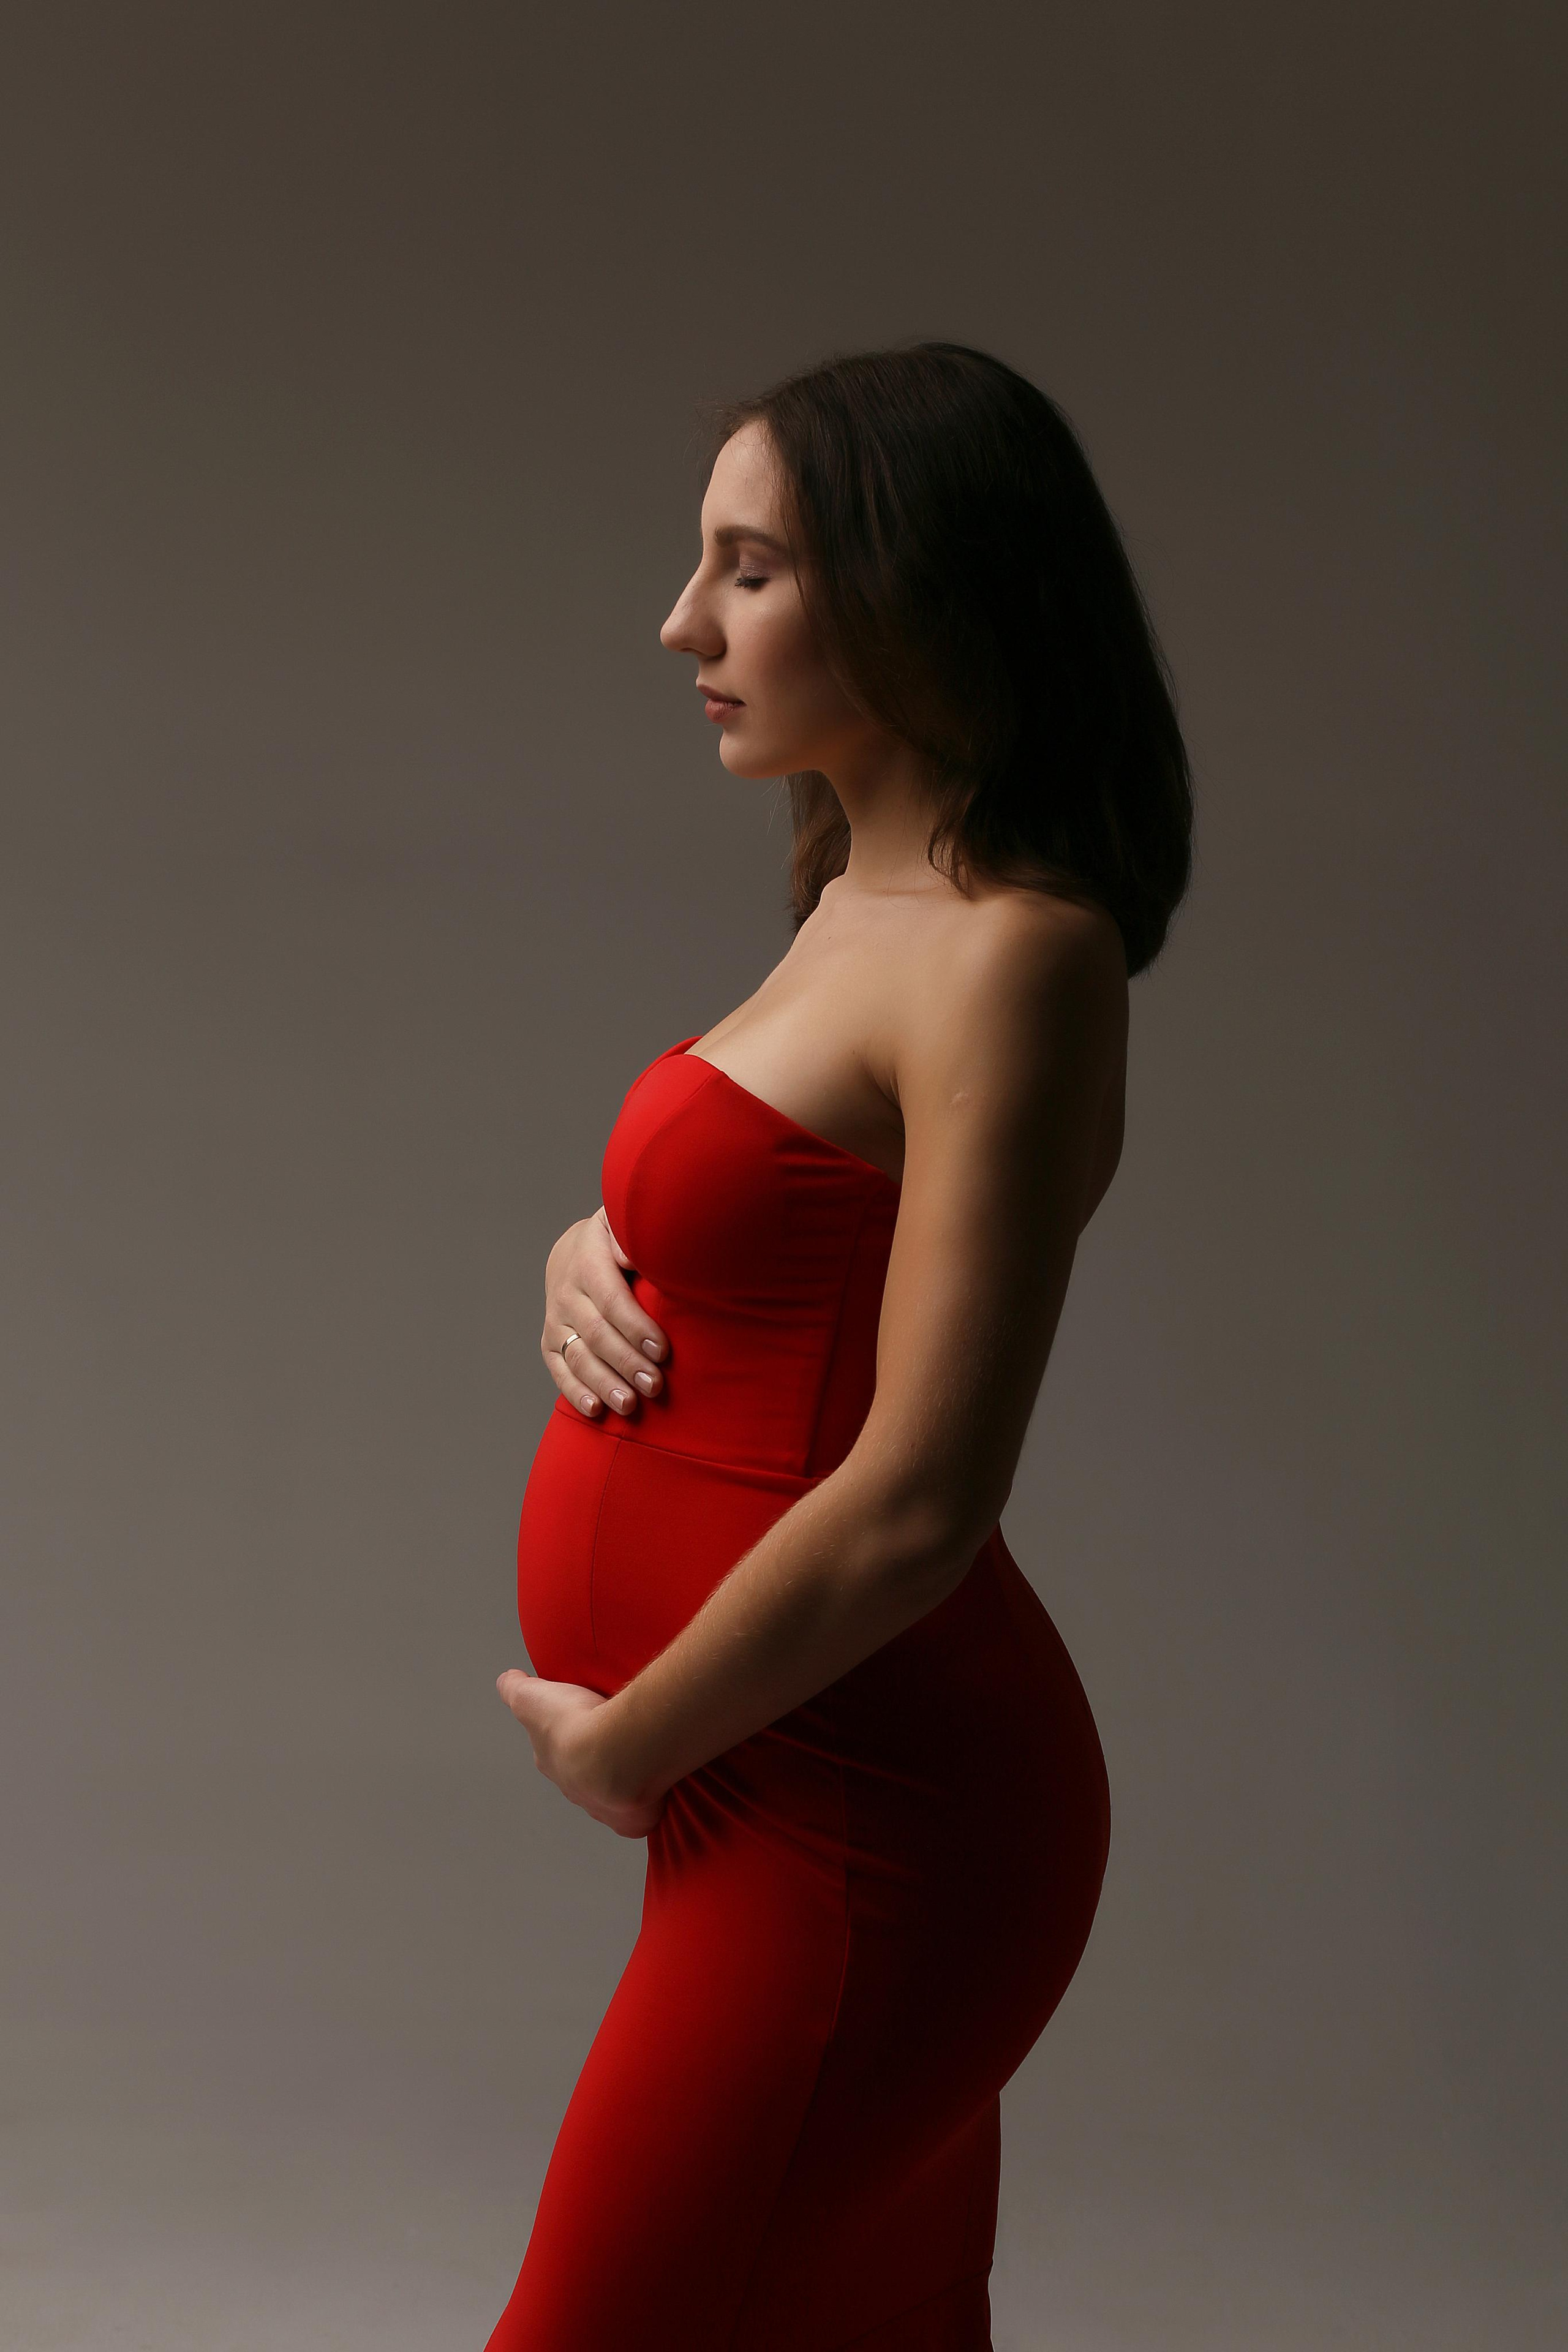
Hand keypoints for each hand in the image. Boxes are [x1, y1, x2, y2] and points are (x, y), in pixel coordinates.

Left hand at [495, 1668, 666, 1838]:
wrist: (617, 1755)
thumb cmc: (577, 1725)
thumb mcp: (531, 1697)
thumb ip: (515, 1688)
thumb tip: (507, 1679)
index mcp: (552, 1762)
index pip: (553, 1750)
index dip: (565, 1735)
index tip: (582, 1719)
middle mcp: (574, 1789)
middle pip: (583, 1774)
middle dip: (595, 1759)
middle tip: (616, 1736)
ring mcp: (602, 1808)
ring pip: (611, 1794)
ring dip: (623, 1778)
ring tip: (640, 1755)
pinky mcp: (631, 1822)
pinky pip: (639, 1815)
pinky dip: (647, 1804)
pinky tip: (656, 1785)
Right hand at [542, 1207, 669, 1420]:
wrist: (573, 1249)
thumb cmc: (613, 1239)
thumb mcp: (620, 1223)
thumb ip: (625, 1235)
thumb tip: (630, 1256)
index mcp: (588, 1262)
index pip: (612, 1301)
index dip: (636, 1327)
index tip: (662, 1350)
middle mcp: (567, 1293)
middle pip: (597, 1334)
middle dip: (626, 1363)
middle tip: (654, 1386)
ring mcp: (556, 1320)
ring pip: (578, 1357)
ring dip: (604, 1383)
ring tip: (630, 1405)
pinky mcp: (549, 1342)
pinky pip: (559, 1370)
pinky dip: (576, 1391)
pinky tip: (596, 1409)